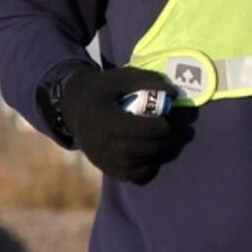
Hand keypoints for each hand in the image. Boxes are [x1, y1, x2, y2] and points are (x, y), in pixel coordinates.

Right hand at [59, 64, 184, 182]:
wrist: (77, 106)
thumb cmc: (105, 89)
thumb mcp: (123, 77)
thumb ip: (148, 81)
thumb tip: (174, 94)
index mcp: (102, 116)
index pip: (131, 128)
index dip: (154, 128)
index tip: (167, 122)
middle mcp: (98, 140)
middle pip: (132, 149)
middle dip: (158, 144)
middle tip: (173, 135)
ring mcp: (99, 156)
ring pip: (131, 165)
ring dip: (154, 156)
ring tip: (166, 144)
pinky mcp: (103, 166)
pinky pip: (127, 175)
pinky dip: (144, 168)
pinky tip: (153, 154)